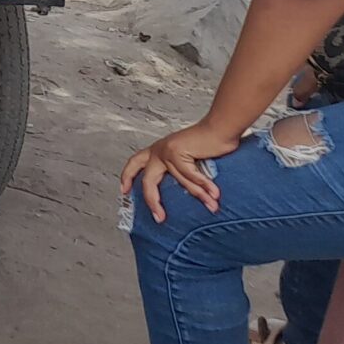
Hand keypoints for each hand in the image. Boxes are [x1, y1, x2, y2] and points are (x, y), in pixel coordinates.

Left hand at [122, 121, 241, 222]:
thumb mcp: (188, 158)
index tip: (123, 190)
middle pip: (148, 180)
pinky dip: (205, 186)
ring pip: (181, 181)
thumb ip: (181, 172)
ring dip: (200, 195)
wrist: (220, 127)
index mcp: (157, 150)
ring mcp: (167, 151)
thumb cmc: (208, 142)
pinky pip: (192, 175)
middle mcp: (159, 150)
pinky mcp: (178, 152)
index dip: (127, 176)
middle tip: (158, 216)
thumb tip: (186, 193)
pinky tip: (214, 194)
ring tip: (211, 206)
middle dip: (152, 200)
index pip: (135, 162)